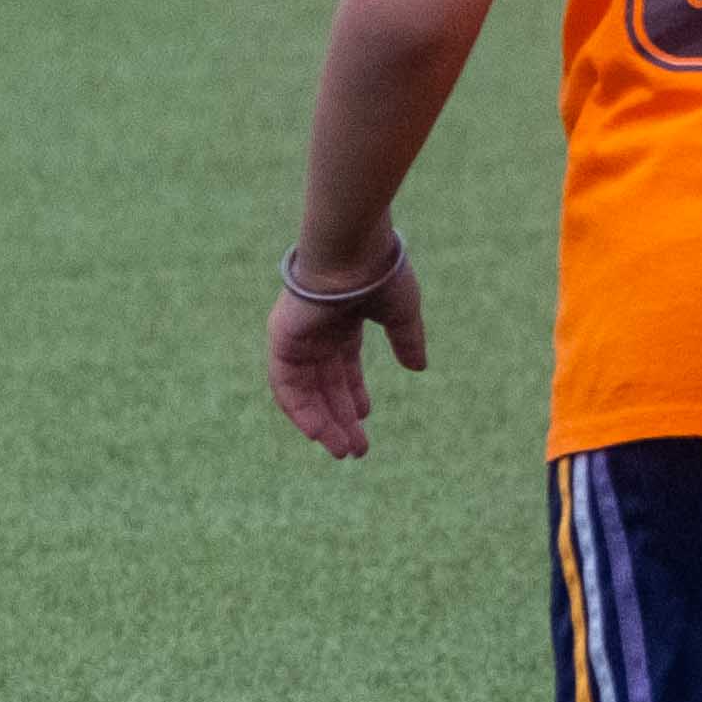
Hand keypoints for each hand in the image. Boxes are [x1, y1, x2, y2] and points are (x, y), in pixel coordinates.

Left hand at [267, 243, 425, 457]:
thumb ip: (407, 341)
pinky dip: (301, 410)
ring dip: (323, 423)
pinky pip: (285, 385)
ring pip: (306, 391)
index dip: (353, 395)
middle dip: (341, 418)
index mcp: (342, 322)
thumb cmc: (379, 273)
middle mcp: (316, 332)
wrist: (353, 250)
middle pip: (325, 385)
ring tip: (343, 451)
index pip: (342, 367)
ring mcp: (297, 336)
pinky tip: (319, 433)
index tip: (365, 419)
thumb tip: (419, 368)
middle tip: (357, 450)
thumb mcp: (401, 314)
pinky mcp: (282, 340)